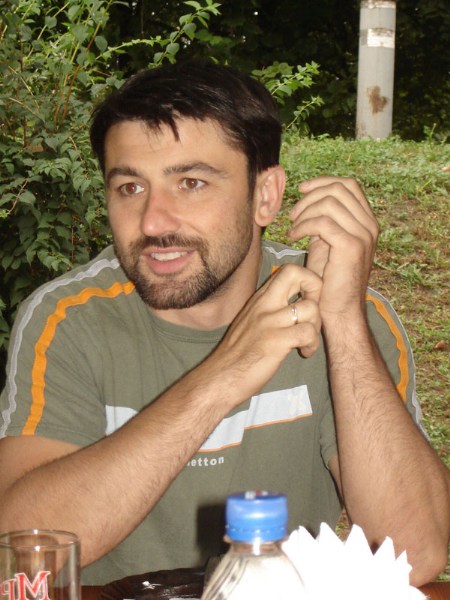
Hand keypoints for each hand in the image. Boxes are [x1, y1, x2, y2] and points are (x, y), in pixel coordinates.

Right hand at [212, 264, 321, 399]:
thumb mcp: (250, 320)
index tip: (307, 300)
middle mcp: (263, 304)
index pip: (288, 270)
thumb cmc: (236, 353)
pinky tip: (304, 352)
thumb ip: (269, 309)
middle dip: (316, 289)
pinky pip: (308, 333)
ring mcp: (269, 322)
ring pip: (310, 308)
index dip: (307, 281)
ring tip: (307, 341)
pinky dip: (312, 344)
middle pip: (297, 274)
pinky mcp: (275, 341)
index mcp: (259, 298)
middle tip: (312, 314)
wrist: (221, 377)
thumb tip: (293, 303)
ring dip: (316, 326)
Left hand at [288, 176, 378, 319]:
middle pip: (339, 189)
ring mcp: (363, 235)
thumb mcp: (327, 243)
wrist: (338, 310)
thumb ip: (325, 221)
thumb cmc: (329, 280)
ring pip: (329, 203)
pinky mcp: (351, 247)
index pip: (349, 185)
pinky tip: (293, 237)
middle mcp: (370, 226)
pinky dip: (303, 225)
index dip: (323, 182)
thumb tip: (309, 201)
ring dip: (304, 212)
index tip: (301, 189)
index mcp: (367, 221)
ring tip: (293, 227)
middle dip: (310, 196)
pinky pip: (323, 222)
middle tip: (293, 214)